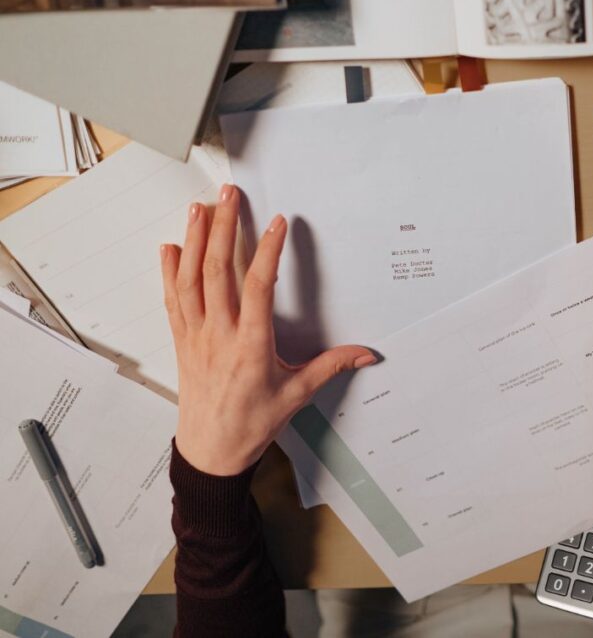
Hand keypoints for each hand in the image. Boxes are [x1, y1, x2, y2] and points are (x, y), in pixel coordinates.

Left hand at [160, 184, 376, 475]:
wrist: (210, 451)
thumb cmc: (251, 424)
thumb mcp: (297, 395)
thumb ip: (331, 367)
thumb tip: (367, 354)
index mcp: (251, 345)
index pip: (258, 287)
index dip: (267, 251)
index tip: (276, 223)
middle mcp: (219, 334)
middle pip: (217, 271)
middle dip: (224, 228)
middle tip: (229, 196)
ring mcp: (196, 335)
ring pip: (190, 278)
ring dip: (194, 240)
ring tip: (200, 208)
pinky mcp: (183, 340)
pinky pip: (173, 298)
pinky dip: (170, 270)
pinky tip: (171, 247)